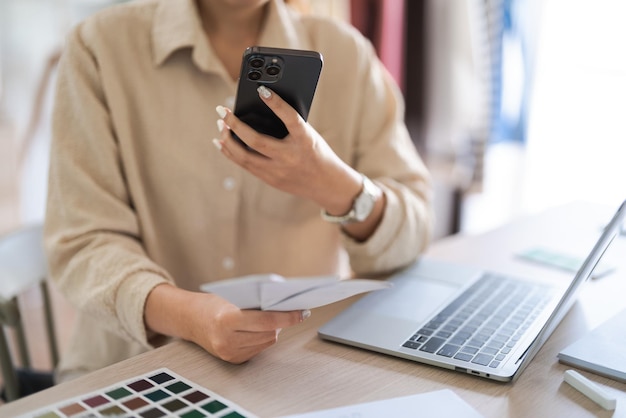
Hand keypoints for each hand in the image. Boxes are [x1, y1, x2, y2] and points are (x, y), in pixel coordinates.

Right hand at [145, 284, 307, 363]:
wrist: (189, 319)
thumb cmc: (213, 303)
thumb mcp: (233, 297)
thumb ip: (256, 302)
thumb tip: (285, 304)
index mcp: (227, 320)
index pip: (267, 321)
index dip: (288, 316)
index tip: (302, 312)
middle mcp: (227, 340)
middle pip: (269, 333)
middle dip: (283, 322)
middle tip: (291, 310)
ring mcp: (229, 353)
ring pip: (267, 342)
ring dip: (274, 330)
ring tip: (274, 318)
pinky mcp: (232, 360)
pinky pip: (258, 349)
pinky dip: (263, 338)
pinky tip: (261, 329)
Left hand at [214, 86, 361, 215]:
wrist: (327, 184)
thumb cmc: (317, 152)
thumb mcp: (309, 135)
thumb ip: (288, 125)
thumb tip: (258, 108)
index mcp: (305, 141)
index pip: (290, 118)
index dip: (276, 103)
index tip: (262, 89)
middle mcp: (290, 157)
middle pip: (256, 142)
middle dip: (235, 125)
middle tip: (222, 110)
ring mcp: (278, 171)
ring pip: (245, 157)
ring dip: (228, 139)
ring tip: (220, 124)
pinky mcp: (271, 180)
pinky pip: (245, 165)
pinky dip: (231, 152)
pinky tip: (222, 142)